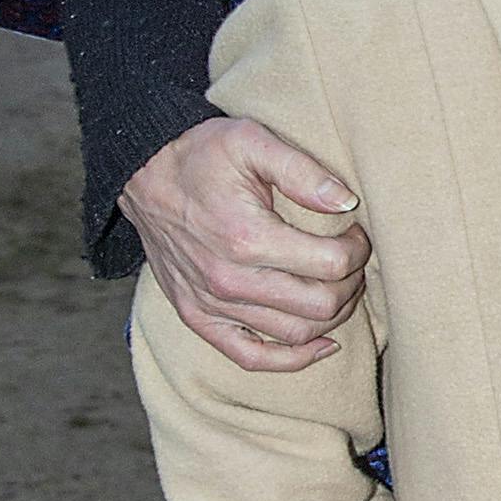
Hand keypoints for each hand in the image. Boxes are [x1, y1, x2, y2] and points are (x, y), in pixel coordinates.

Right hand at [124, 110, 368, 369]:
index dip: (357, 250)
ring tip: (338, 287)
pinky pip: (251, 357)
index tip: (356, 234)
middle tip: (352, 260)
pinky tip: (323, 344)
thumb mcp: (252, 141)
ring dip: (332, 316)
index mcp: (247, 237)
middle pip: (320, 305)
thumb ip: (302, 171)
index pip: (331, 264)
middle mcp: (229, 280)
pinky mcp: (197, 317)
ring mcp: (211, 305)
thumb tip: (346, 203)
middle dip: (350, 284)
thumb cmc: (201, 154)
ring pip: (295, 334)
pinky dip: (293, 359)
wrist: (142, 172)